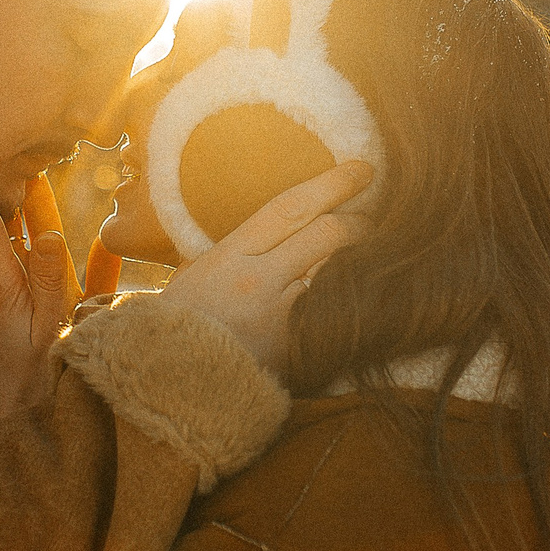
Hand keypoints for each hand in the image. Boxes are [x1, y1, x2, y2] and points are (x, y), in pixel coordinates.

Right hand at [159, 160, 373, 372]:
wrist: (172, 381)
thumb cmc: (183, 322)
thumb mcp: (198, 272)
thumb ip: (237, 249)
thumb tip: (278, 226)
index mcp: (230, 255)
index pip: (290, 208)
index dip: (332, 184)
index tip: (361, 169)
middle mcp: (257, 281)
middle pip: (326, 233)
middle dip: (361, 217)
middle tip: (377, 209)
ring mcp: (279, 317)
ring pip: (337, 272)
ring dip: (360, 258)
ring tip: (372, 249)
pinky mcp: (294, 348)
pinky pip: (328, 310)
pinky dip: (344, 296)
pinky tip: (356, 291)